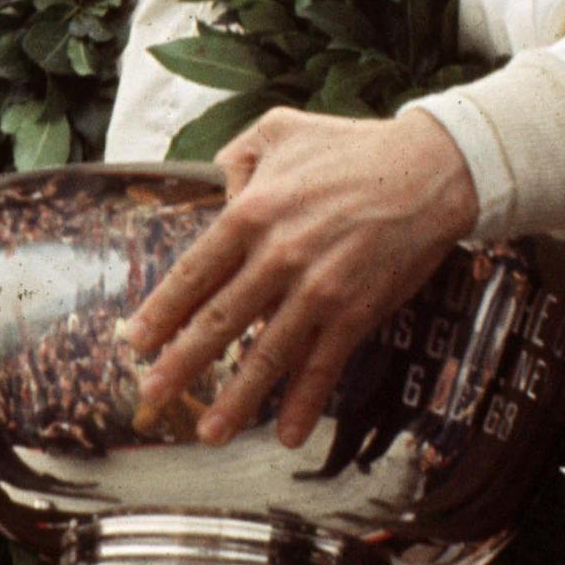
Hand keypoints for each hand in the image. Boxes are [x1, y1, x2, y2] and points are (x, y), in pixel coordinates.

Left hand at [124, 110, 478, 449]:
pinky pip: (323, 364)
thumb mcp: (279, 129)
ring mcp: (318, 289)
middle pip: (218, 321)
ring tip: (207, 434)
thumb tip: (218, 187)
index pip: (194, 272)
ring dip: (236, 399)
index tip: (133, 342)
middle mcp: (278, 256)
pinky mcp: (356, 311)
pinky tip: (286, 434)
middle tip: (149, 397)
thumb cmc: (352, 148)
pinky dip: (303, 401)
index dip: (161, 311)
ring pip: (266, 354)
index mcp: (252, 211)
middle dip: (179, 365)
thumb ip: (237, 157)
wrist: (431, 170)